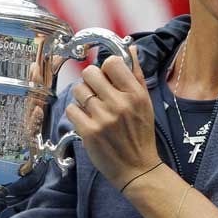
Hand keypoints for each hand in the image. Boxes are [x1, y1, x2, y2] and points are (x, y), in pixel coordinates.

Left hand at [65, 46, 160, 189]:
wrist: (138, 169)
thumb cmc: (140, 134)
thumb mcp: (145, 103)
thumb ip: (136, 74)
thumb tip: (130, 48)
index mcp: (135, 93)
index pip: (112, 62)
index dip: (106, 69)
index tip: (108, 79)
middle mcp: (120, 103)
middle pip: (90, 72)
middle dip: (91, 81)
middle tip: (96, 93)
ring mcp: (103, 118)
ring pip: (78, 90)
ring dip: (82, 98)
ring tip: (92, 109)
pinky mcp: (89, 132)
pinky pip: (71, 109)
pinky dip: (76, 114)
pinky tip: (87, 121)